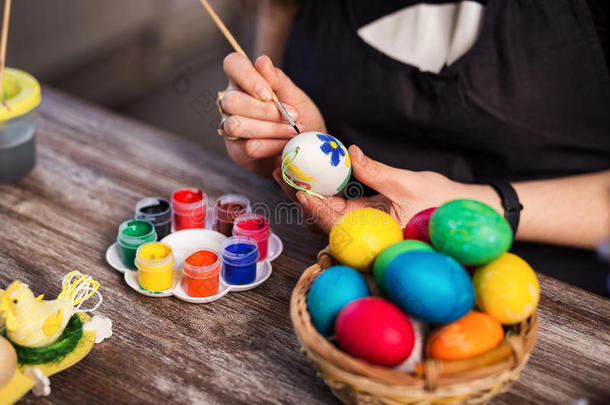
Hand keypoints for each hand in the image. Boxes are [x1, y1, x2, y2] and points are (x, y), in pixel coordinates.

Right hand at [220, 53, 325, 175]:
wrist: (307, 147)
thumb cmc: (298, 117)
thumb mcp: (295, 96)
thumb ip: (278, 80)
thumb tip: (262, 61)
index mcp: (244, 81)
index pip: (232, 64)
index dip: (247, 77)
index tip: (268, 94)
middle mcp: (232, 102)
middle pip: (231, 100)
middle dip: (263, 110)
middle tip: (292, 115)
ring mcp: (231, 127)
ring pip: (236, 125)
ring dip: (270, 129)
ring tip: (293, 130)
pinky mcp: (237, 151)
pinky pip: (248, 147)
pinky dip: (272, 145)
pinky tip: (286, 144)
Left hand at [274, 145, 501, 232]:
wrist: (461, 211)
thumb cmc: (439, 201)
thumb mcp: (408, 182)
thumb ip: (377, 171)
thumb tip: (353, 152)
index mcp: (371, 232)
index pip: (334, 222)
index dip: (313, 206)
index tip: (297, 188)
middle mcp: (362, 231)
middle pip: (320, 217)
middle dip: (299, 195)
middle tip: (281, 170)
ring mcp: (360, 222)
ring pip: (323, 211)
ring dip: (305, 190)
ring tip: (286, 167)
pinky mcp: (361, 212)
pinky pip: (335, 203)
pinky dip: (320, 188)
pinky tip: (309, 170)